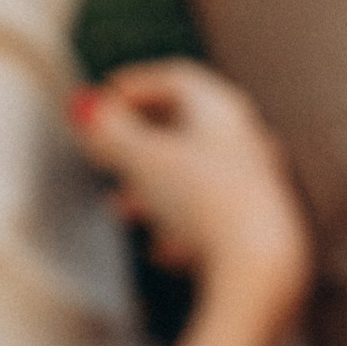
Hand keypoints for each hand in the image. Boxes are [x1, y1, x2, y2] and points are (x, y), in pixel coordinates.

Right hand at [69, 60, 311, 322]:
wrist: (259, 265)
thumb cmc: (202, 201)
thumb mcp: (142, 160)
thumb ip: (109, 132)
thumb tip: (85, 108)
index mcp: (223, 108)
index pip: (175, 80)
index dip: (133, 87)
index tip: (103, 103)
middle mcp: (247, 139)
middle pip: (186, 130)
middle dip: (139, 145)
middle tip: (106, 157)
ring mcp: (258, 183)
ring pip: (196, 176)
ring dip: (155, 190)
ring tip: (124, 211)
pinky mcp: (261, 225)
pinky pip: (213, 216)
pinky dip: (181, 225)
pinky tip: (162, 251)